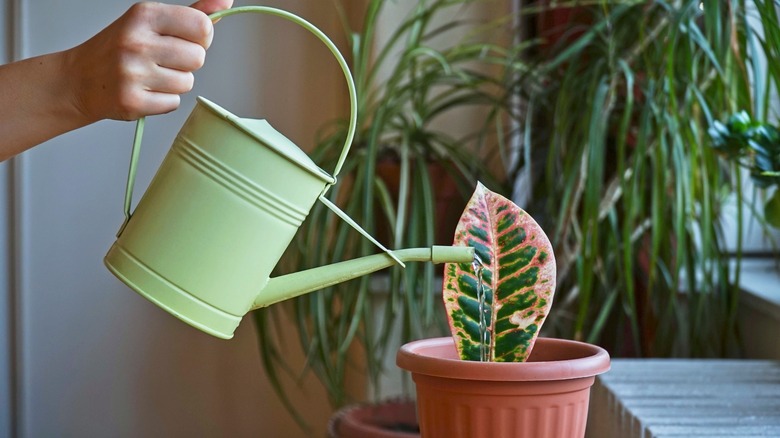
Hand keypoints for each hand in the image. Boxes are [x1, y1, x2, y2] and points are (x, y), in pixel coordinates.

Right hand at [64, 0, 232, 122]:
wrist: (79, 80)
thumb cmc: (119, 48)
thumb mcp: (151, 21)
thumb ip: (191, 14)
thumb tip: (225, 2)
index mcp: (144, 15)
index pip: (202, 27)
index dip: (201, 37)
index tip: (186, 39)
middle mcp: (137, 42)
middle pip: (198, 58)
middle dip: (187, 62)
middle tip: (162, 60)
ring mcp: (133, 73)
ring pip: (187, 82)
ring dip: (175, 82)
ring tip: (150, 75)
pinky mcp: (132, 101)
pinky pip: (173, 102)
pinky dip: (163, 100)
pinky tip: (144, 90)